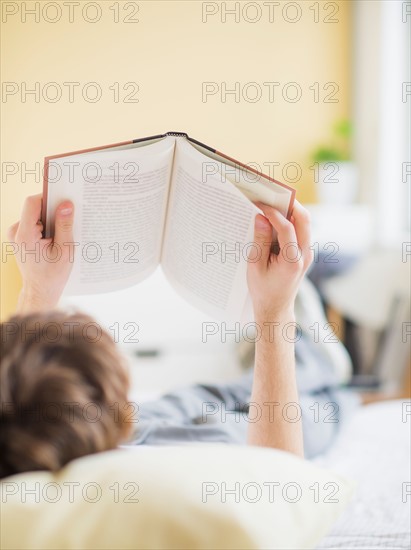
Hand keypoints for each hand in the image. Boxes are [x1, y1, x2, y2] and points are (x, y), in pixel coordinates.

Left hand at [8, 194, 74, 312]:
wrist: (40, 291)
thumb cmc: (53, 275)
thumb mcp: (64, 250)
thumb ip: (64, 225)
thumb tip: (66, 204)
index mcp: (25, 235)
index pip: (32, 203)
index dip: (49, 197)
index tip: (64, 200)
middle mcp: (16, 232)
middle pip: (34, 208)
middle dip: (52, 212)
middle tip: (67, 222)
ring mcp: (15, 234)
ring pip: (35, 215)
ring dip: (49, 221)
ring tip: (60, 236)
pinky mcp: (19, 237)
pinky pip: (33, 223)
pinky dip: (45, 227)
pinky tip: (54, 240)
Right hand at [247, 200, 312, 319]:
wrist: (276, 308)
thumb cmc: (263, 290)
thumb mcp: (255, 266)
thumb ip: (259, 240)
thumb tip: (261, 217)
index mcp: (292, 261)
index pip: (287, 228)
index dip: (274, 213)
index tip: (260, 204)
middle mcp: (305, 255)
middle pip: (304, 219)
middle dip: (289, 204)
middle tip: (272, 195)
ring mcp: (307, 253)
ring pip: (304, 222)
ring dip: (290, 211)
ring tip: (271, 204)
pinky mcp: (304, 252)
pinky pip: (300, 230)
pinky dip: (289, 221)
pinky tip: (274, 219)